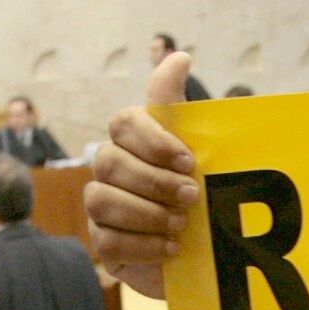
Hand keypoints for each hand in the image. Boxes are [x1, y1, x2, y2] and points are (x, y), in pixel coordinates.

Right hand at [86, 53, 200, 299]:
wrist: (206, 254)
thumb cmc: (200, 195)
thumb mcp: (200, 152)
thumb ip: (179, 108)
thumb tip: (179, 55)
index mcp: (134, 141)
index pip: (124, 122)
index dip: (153, 140)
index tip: (188, 160)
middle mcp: (111, 170)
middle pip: (109, 161)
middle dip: (153, 181)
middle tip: (191, 196)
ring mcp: (102, 207)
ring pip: (101, 200)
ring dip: (146, 213)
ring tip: (182, 224)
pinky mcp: (105, 245)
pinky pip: (108, 241)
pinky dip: (143, 245)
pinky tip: (172, 248)